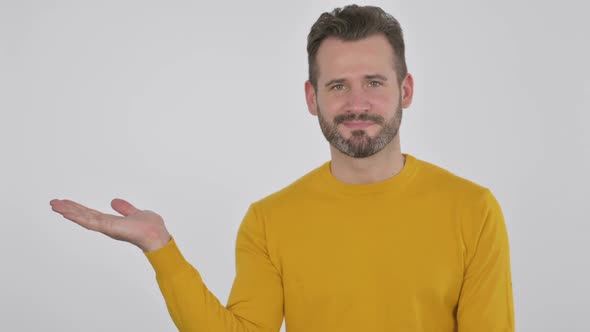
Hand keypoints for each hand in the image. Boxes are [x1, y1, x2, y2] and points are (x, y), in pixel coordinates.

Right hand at [50, 198, 171, 251]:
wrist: (157, 235)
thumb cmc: (150, 228)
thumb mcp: (136, 213)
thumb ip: (125, 209)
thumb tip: (114, 201)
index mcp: (111, 222)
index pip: (91, 214)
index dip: (78, 209)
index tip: (66, 203)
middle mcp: (106, 225)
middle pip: (83, 215)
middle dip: (68, 209)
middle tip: (53, 203)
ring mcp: (106, 227)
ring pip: (83, 218)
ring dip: (68, 211)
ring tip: (54, 205)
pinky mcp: (109, 227)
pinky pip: (90, 221)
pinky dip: (78, 217)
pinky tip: (67, 213)